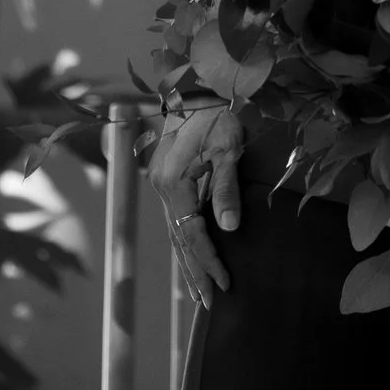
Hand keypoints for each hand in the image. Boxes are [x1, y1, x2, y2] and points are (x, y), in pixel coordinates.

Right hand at [152, 102, 241, 302]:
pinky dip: (184, 240)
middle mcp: (162, 188)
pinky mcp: (166, 179)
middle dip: (194, 272)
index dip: (209, 261)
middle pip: (178, 240)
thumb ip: (226, 189)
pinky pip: (175, 218)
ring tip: (198, 290)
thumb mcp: (227, 148)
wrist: (197, 86)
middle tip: (208, 303)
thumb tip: (229, 230)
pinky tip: (191, 254)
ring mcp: (161, 184)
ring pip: (174, 232)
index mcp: (174, 183)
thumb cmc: (217, 113)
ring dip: (187, 261)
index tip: (225, 285)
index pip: (192, 234)